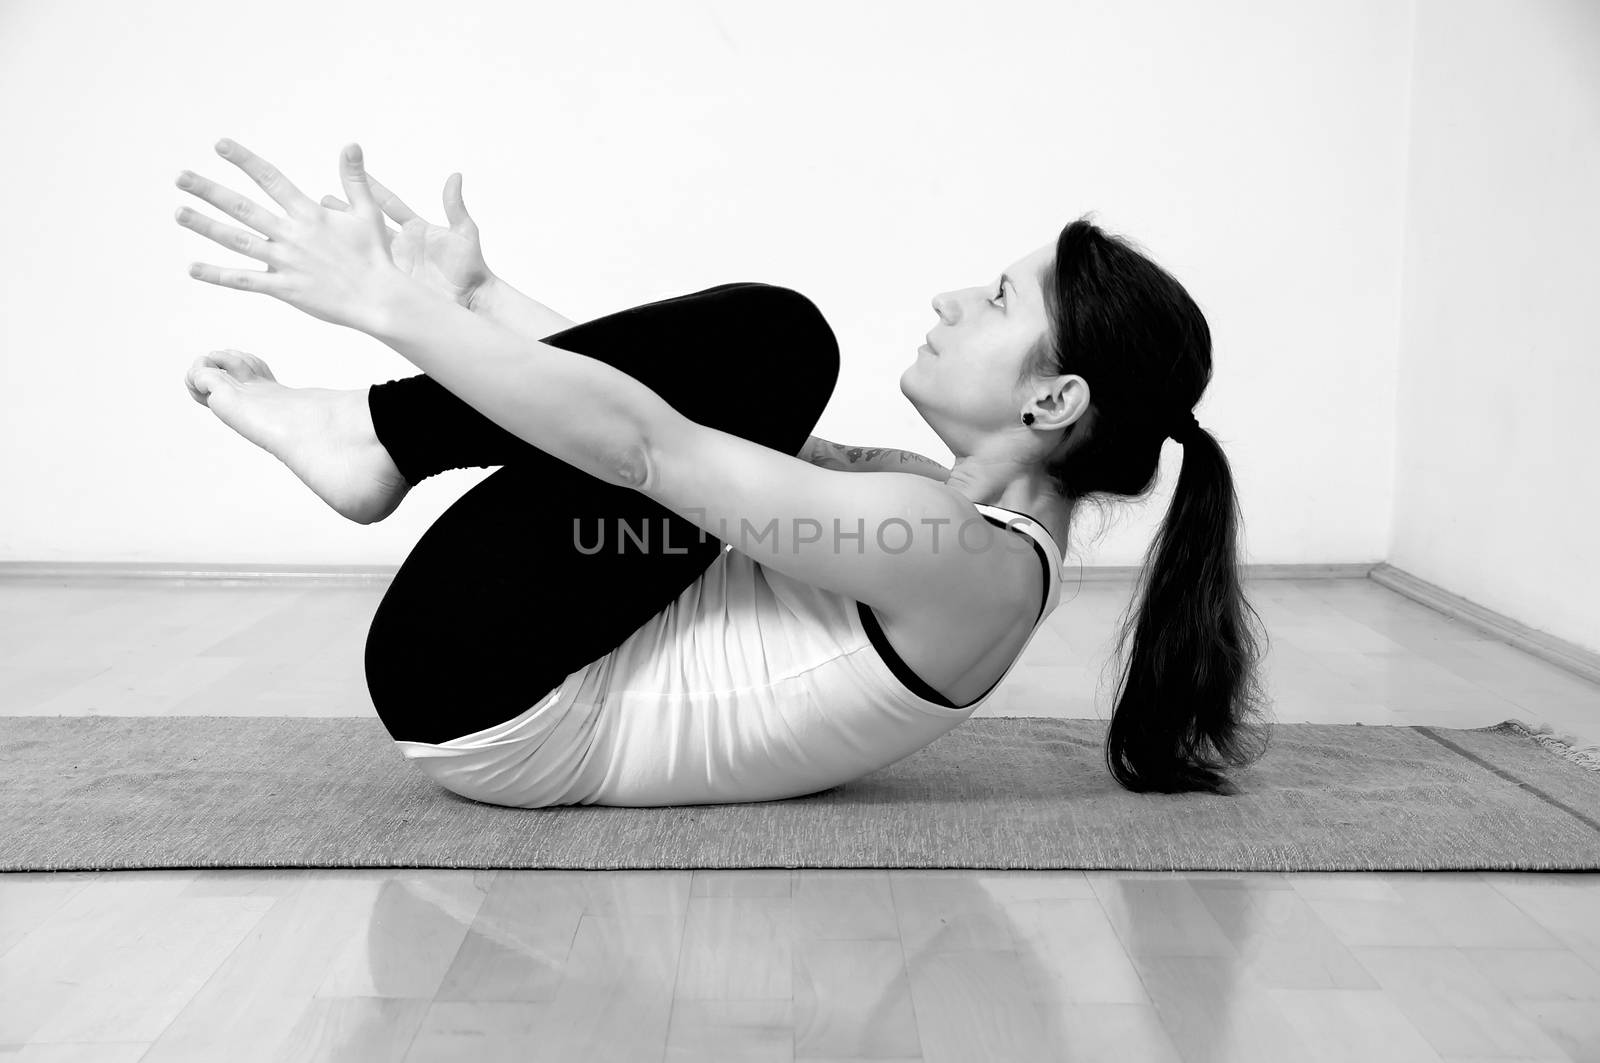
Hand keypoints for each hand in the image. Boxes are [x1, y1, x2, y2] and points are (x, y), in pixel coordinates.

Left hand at [174, 138, 414, 333]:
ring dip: (205, 225)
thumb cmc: (376, 256)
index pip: (271, 179)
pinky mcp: (284, 289)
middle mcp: (291, 235)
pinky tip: (193, 268)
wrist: (379, 298)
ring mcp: (285, 262)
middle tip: (181, 177)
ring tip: (179, 212)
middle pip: (242, 207)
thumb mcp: (368, 213)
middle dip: (209, 190)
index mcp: (309, 214)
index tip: (221, 145)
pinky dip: (217, 275)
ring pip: (236, 240)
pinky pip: (244, 280)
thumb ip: (354, 178)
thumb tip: (351, 145)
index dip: (245, 160)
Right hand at [321, 171, 493, 311]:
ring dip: (341, 237)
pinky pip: (368, 272)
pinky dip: (351, 265)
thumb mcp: (465, 235)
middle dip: (345, 212)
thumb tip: (455, 177)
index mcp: (416, 229)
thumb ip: (455, 207)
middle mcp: (401, 245)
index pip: (388, 203)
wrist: (472, 302)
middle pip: (367, 223)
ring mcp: (394, 265)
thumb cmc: (472, 269)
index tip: (353, 169)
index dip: (371, 188)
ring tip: (317, 225)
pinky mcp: (392, 284)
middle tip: (321, 199)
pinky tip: (331, 261)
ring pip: (362, 247)